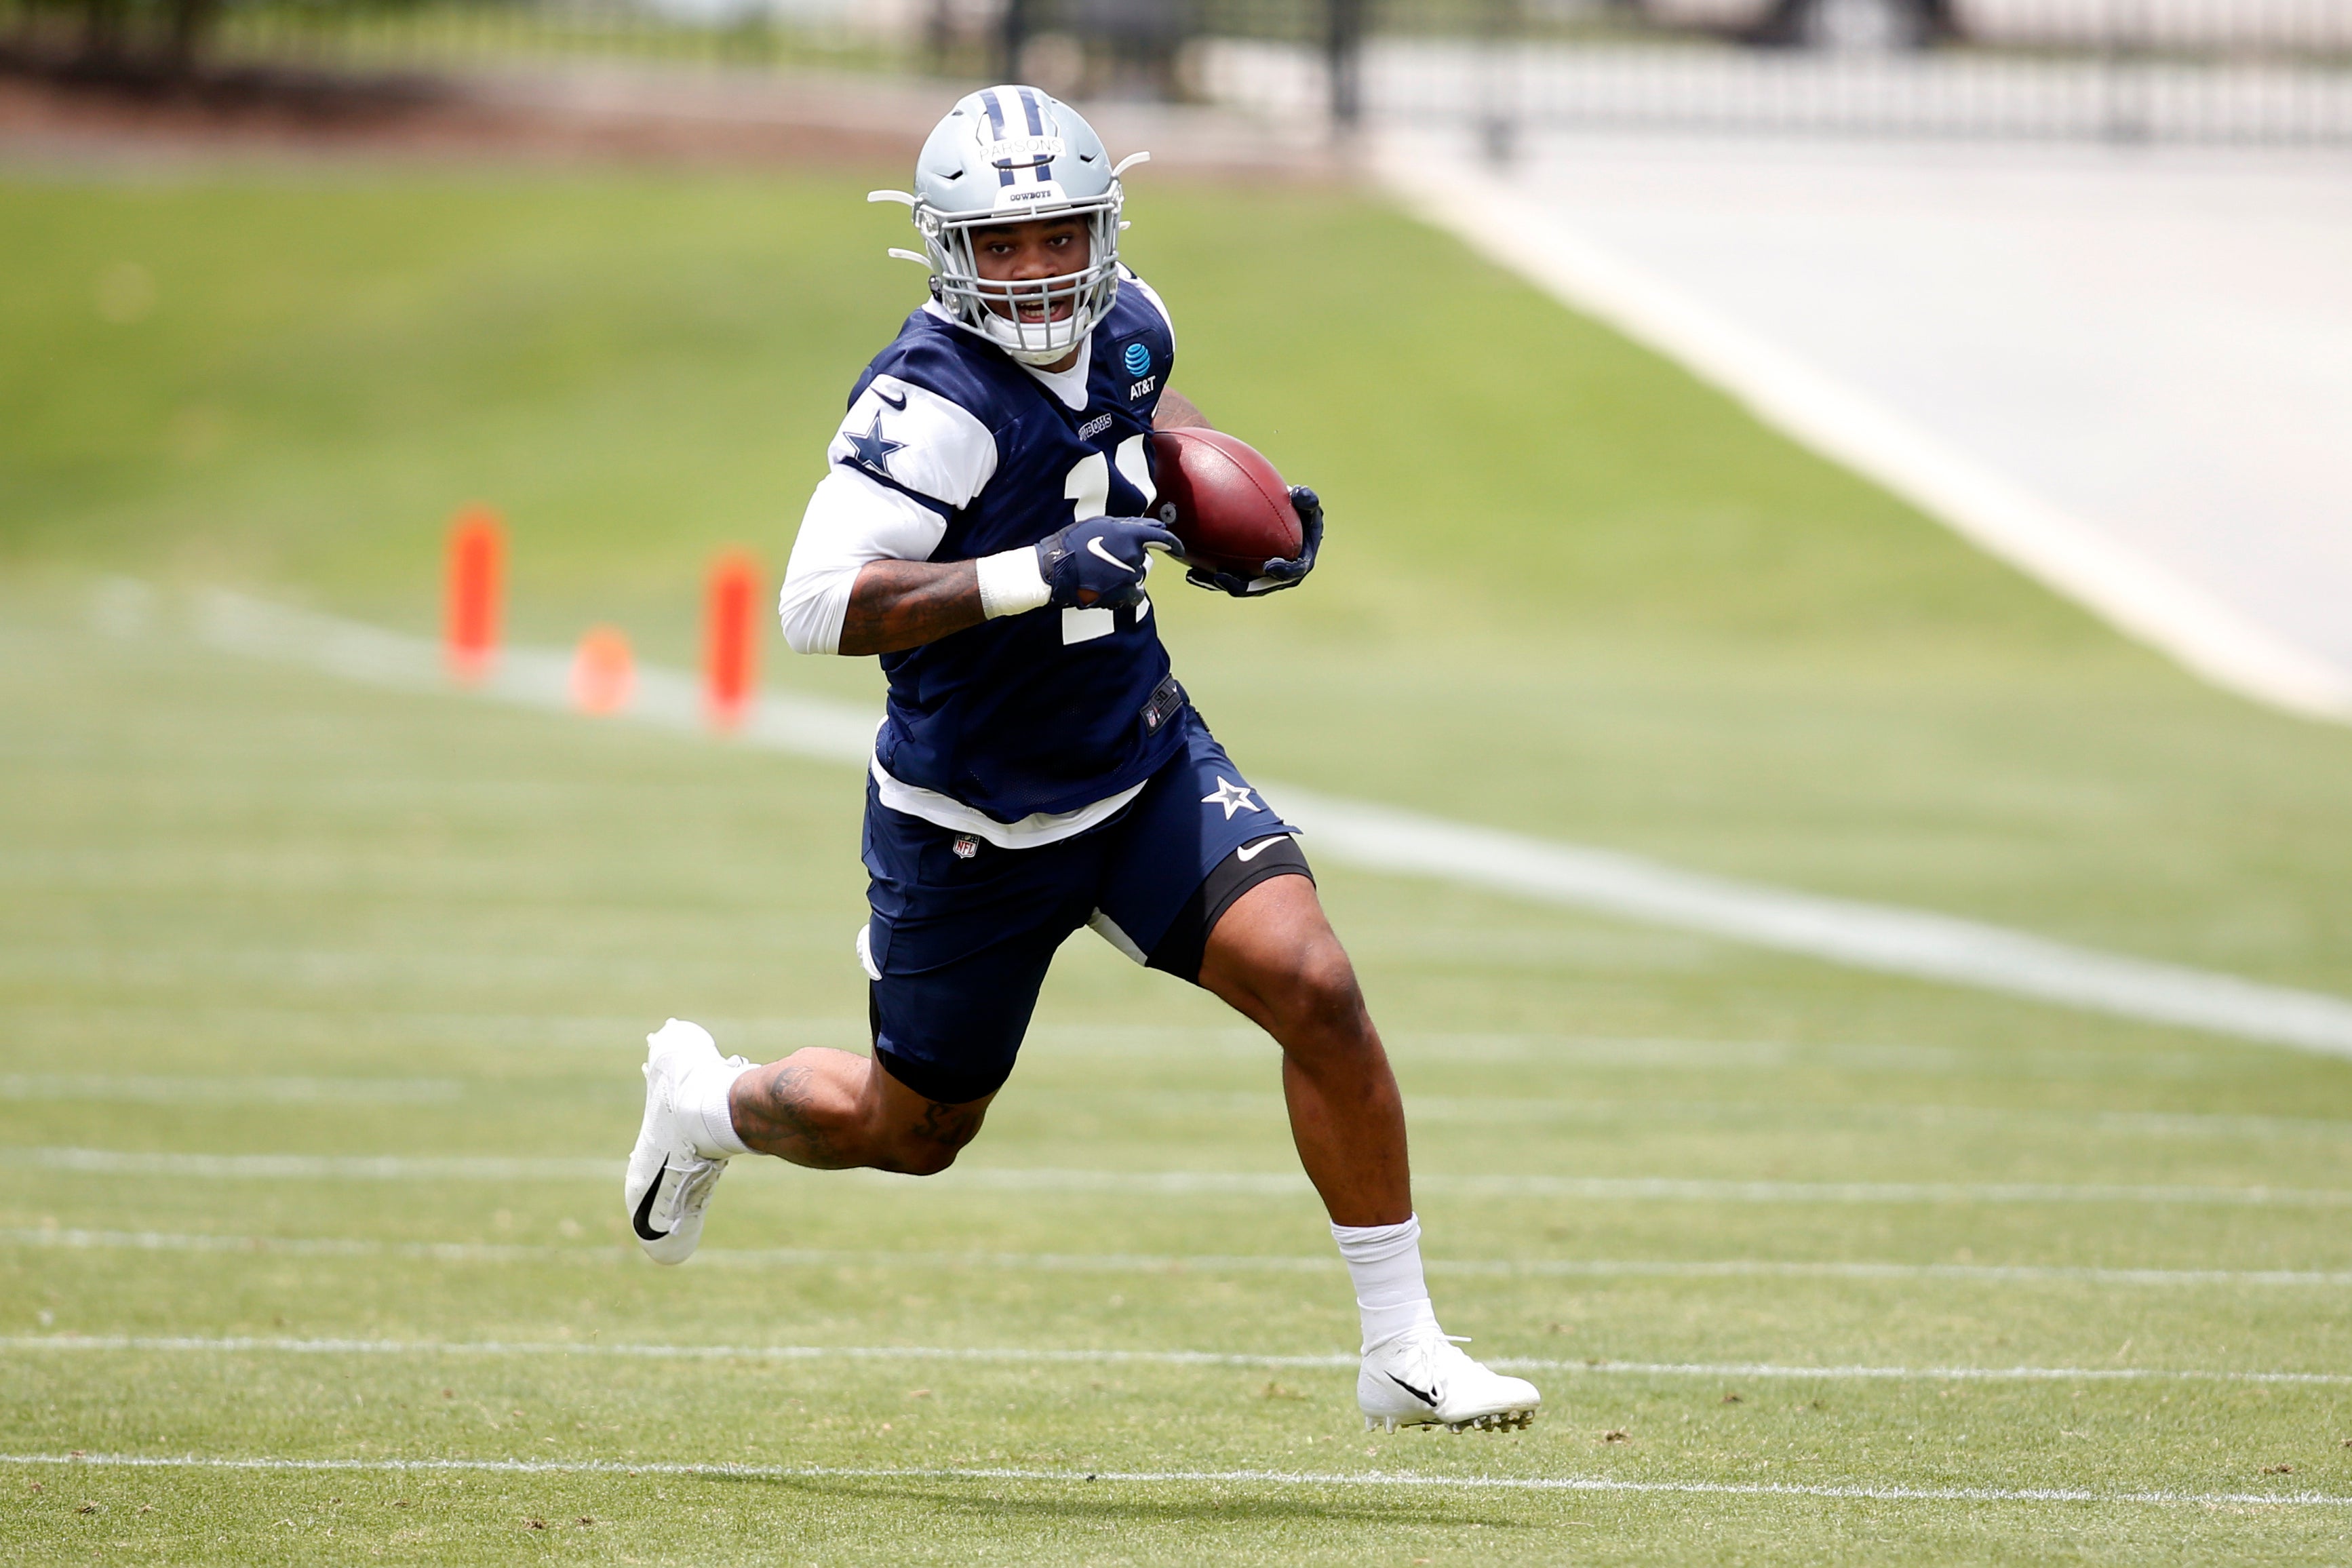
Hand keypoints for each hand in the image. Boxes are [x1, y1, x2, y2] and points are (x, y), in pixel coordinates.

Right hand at [1037, 516, 1179, 609]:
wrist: (1056, 569)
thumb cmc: (1074, 542)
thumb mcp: (1100, 524)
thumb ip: (1130, 525)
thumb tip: (1155, 527)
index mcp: (1130, 534)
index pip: (1163, 539)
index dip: (1174, 544)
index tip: (1179, 549)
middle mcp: (1134, 555)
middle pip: (1143, 558)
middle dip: (1130, 556)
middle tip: (1106, 557)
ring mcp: (1129, 576)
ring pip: (1137, 575)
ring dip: (1125, 573)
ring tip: (1101, 571)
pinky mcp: (1123, 594)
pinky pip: (1135, 594)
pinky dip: (1127, 591)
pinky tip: (1111, 587)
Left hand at [1185, 486, 1323, 596]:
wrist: (1281, 517)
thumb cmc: (1297, 508)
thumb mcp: (1306, 502)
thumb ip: (1307, 499)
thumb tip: (1299, 492)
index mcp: (1299, 562)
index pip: (1293, 571)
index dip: (1283, 572)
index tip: (1270, 566)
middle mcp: (1278, 576)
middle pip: (1259, 586)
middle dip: (1240, 586)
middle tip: (1223, 578)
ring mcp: (1258, 578)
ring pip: (1239, 586)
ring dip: (1218, 583)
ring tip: (1197, 576)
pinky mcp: (1243, 575)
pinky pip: (1226, 577)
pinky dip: (1209, 576)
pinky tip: (1190, 571)